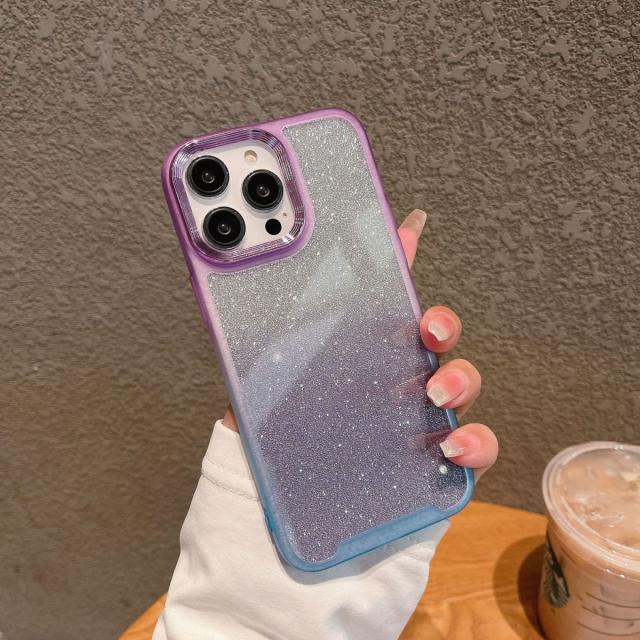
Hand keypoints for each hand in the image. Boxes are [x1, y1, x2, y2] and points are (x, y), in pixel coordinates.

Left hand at [222, 209, 497, 479]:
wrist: (283, 517)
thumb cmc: (280, 447)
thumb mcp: (266, 383)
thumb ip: (274, 337)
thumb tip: (268, 281)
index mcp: (361, 357)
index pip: (388, 305)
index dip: (406, 263)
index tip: (414, 228)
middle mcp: (397, 382)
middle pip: (437, 339)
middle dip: (441, 324)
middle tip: (427, 330)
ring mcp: (421, 420)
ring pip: (464, 384)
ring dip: (460, 378)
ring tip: (435, 392)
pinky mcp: (437, 466)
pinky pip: (476, 449)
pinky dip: (476, 443)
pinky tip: (452, 445)